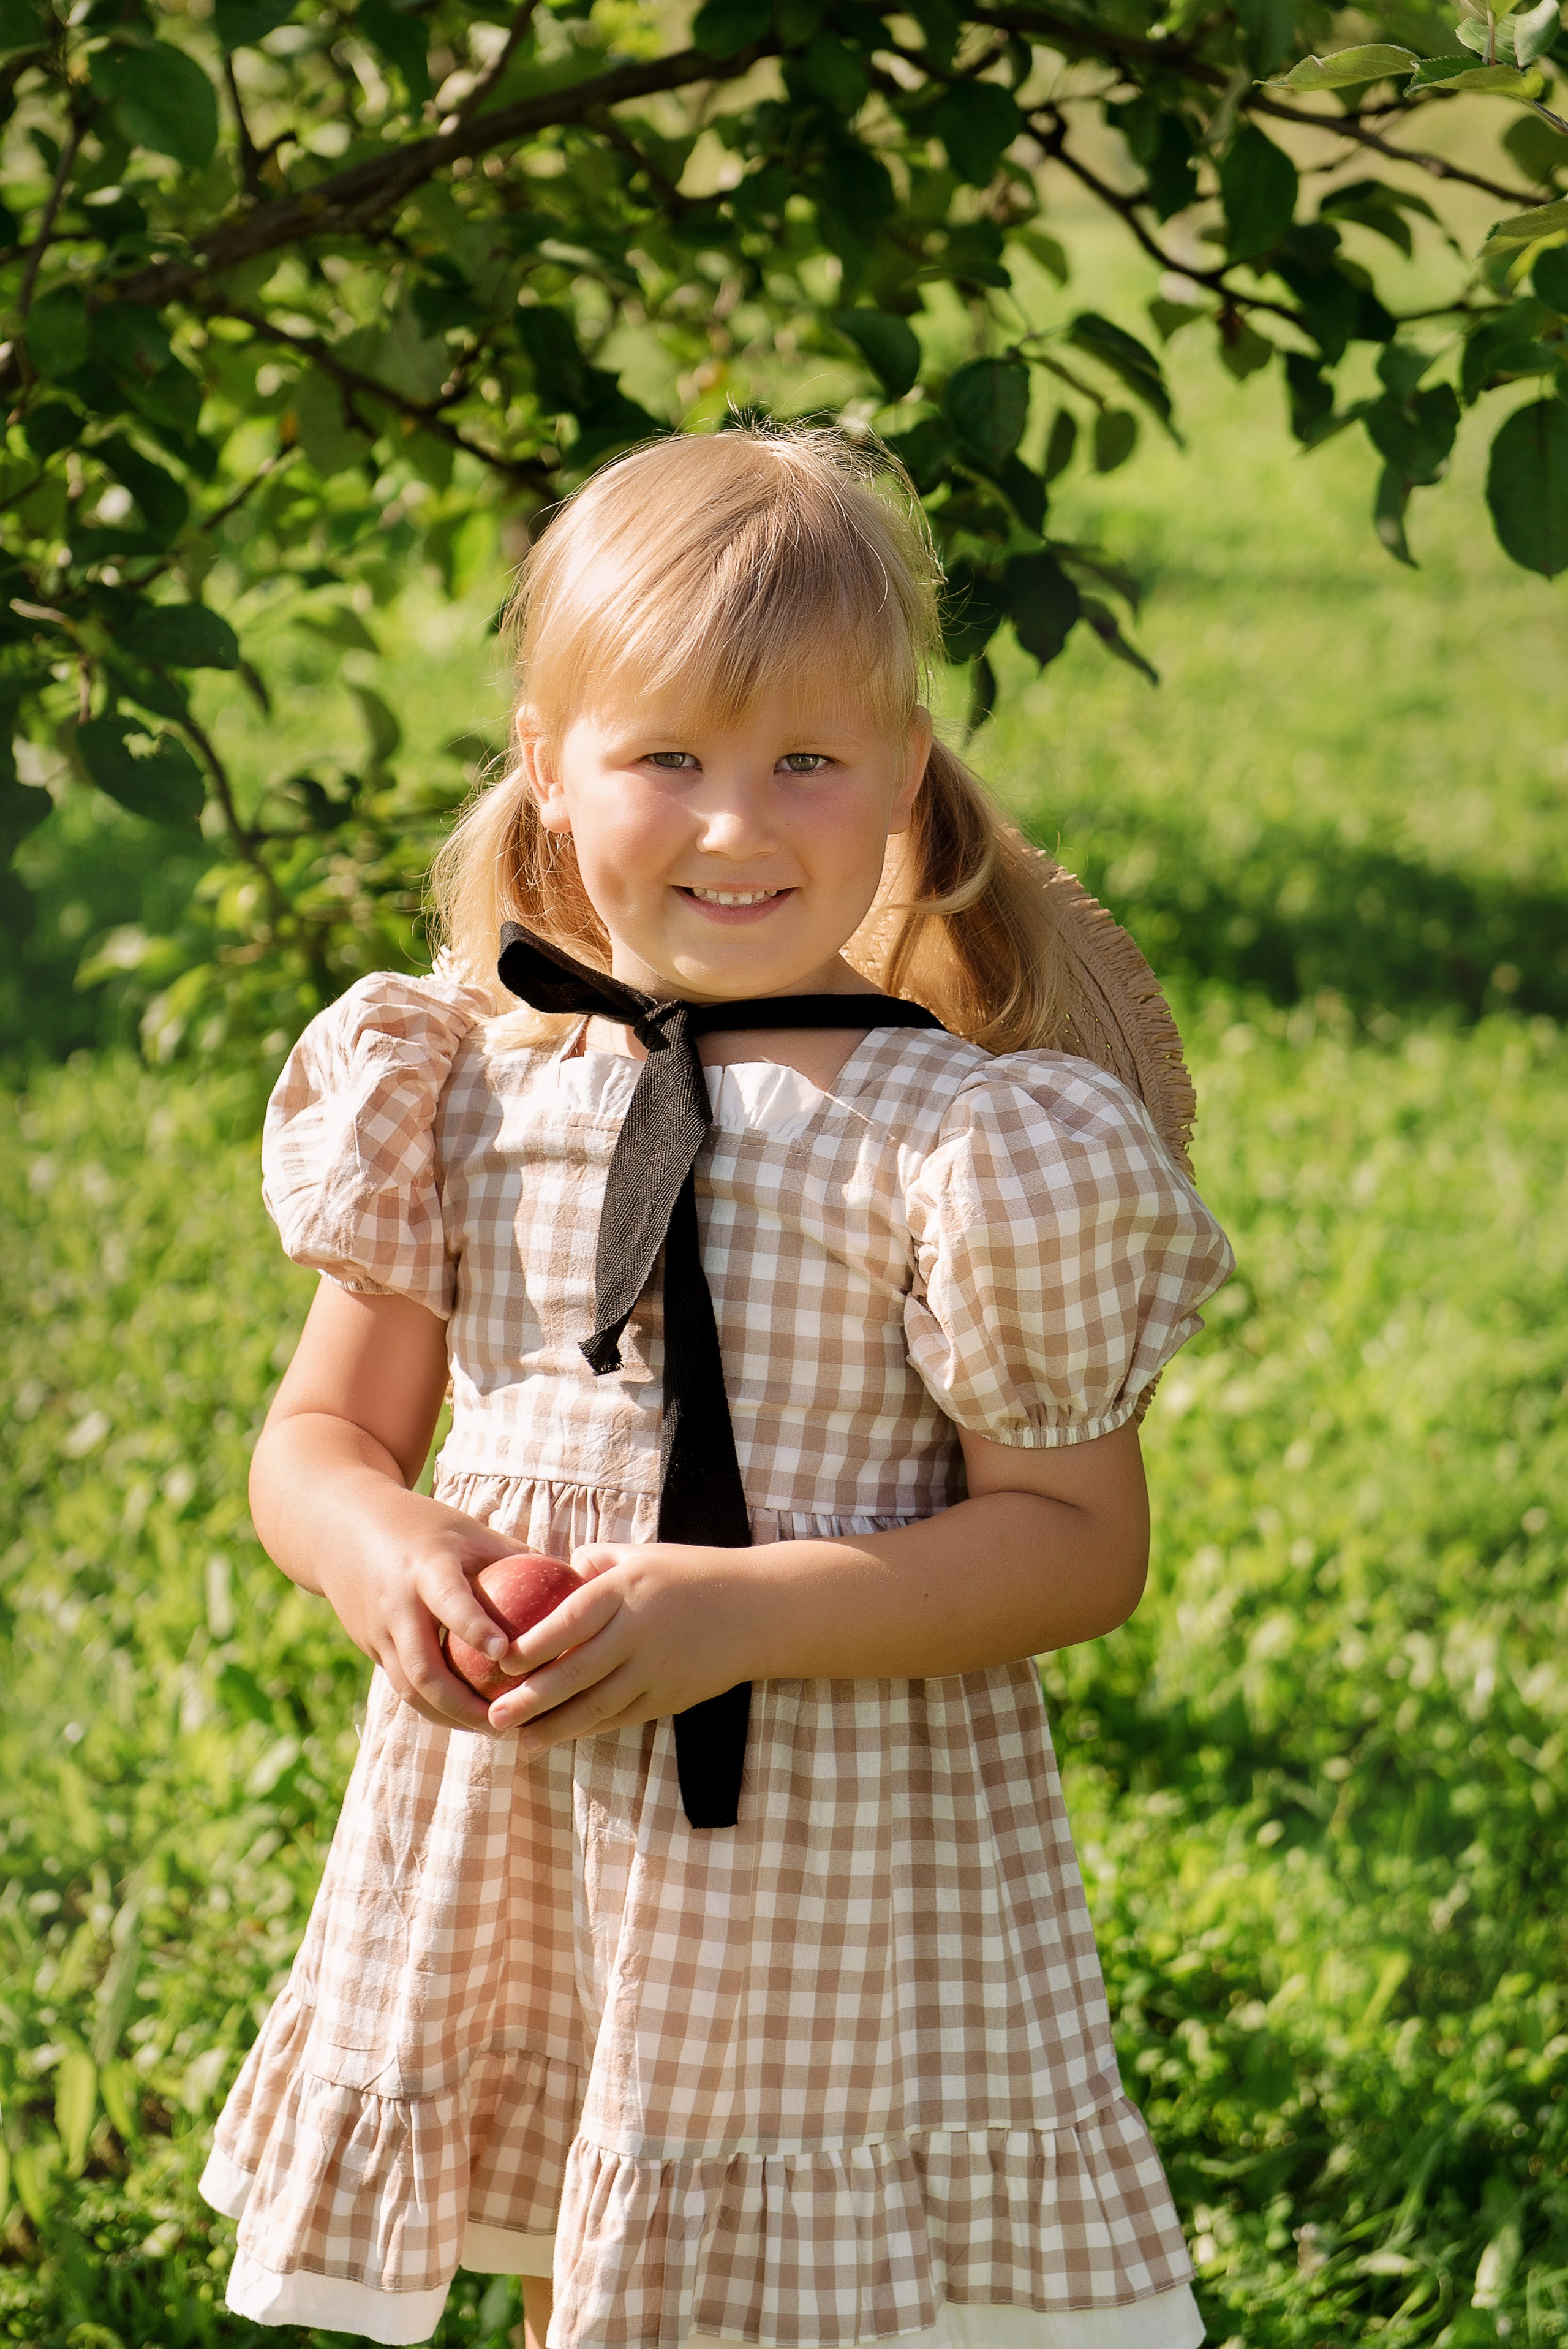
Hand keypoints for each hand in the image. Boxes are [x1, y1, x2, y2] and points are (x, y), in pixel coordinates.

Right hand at [315, 1492, 524, 1732]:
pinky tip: (470, 1719)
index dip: (475, 1628)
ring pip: (410, 1689)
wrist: (340, 1527)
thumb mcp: (467, 1529)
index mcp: (424, 1568)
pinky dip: (435, 1706)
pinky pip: (403, 1686)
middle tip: (507, 1723)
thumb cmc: (423, 1525)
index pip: (449, 1602)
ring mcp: (378, 1632)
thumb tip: (577, 1579)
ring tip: (495, 1731)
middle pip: (423, 1668)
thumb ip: (515, 1555)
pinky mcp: (370, 1649)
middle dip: (464, 1705)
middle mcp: (396, 1605)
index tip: (506, 1654)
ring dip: (450, 1717)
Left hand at [485, 1541, 753, 1750]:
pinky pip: (622, 1717)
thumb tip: (553, 1570)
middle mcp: (639, 1632)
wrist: (757, 1610)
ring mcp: (656, 1669)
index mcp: (626, 1591)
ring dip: (555, 1727)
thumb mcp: (643, 1556)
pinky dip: (590, 1729)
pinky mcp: (671, 1696)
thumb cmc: (691, 1575)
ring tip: (521, 1742)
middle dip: (532, 1699)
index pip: (571, 1619)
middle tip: (493, 1718)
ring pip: (597, 1705)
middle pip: (577, 1672)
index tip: (500, 1661)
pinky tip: (564, 1736)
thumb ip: (596, 1562)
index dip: (534, 1643)